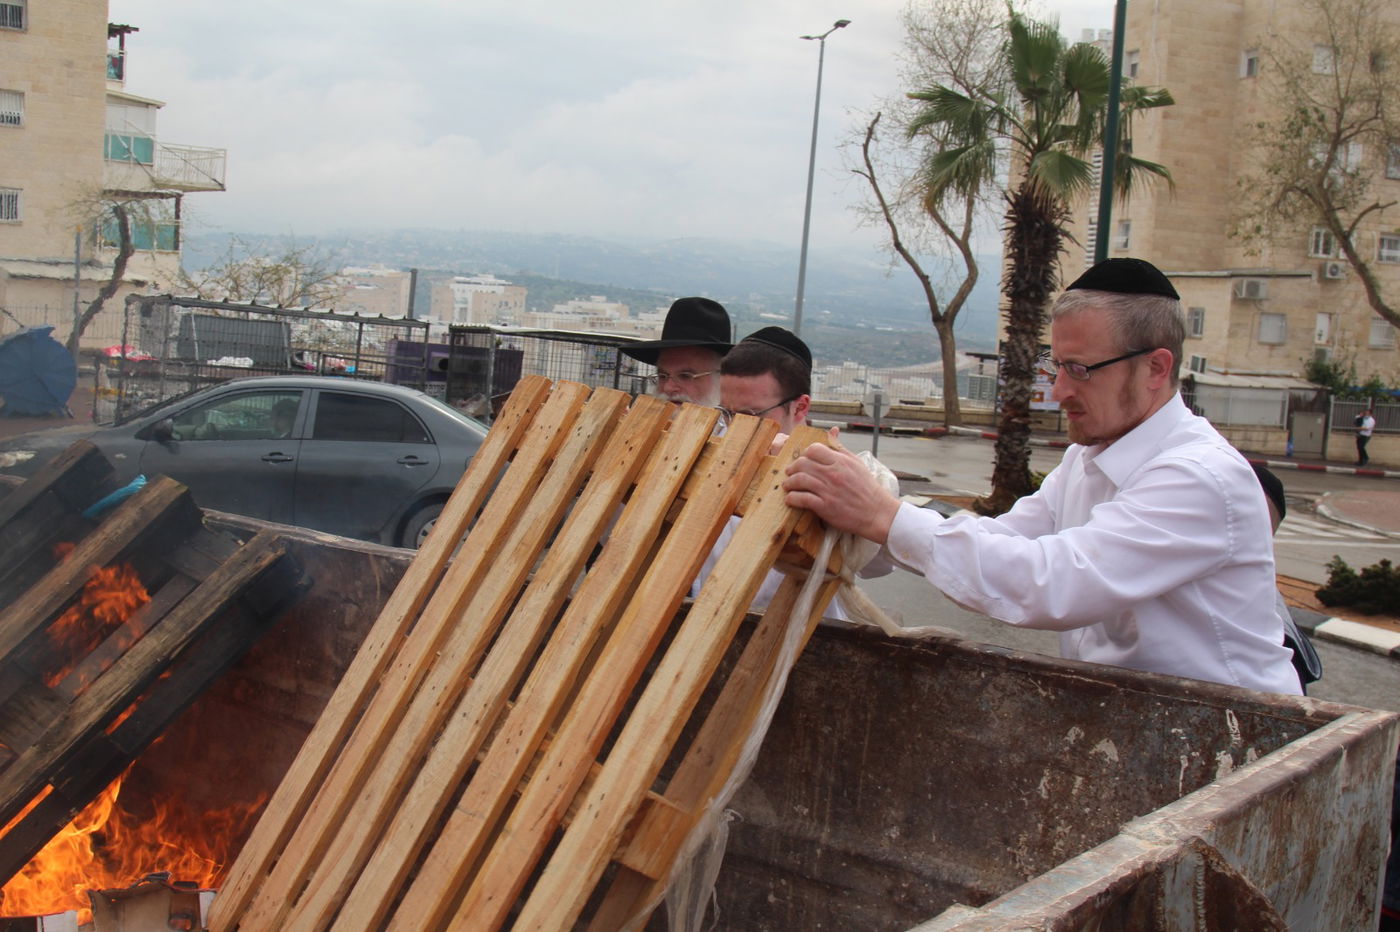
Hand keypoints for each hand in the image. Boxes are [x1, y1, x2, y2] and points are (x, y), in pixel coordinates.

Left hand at [783, 440, 899, 544]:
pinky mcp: (825, 507)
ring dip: (789, 483)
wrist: (877, 513)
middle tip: (790, 472)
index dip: (805, 454)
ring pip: (799, 480)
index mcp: (840, 461)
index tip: (803, 460)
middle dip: (793, 468)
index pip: (814, 449)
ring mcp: (828, 490)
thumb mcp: (856, 462)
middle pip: (802, 464)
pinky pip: (802, 499)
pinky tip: (790, 499)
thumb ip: (840, 447)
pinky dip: (792, 498)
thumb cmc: (866, 487)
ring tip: (788, 485)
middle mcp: (833, 474)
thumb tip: (832, 430)